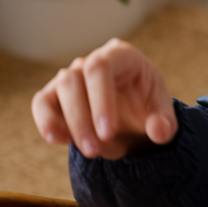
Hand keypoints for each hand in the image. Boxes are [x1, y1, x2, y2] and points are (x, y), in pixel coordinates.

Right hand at [31, 38, 176, 159]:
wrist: (133, 115)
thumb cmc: (147, 107)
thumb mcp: (163, 114)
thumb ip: (165, 123)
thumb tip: (159, 131)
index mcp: (121, 55)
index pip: (101, 67)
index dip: (100, 99)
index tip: (107, 132)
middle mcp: (91, 61)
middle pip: (74, 79)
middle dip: (82, 118)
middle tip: (95, 150)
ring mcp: (71, 76)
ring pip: (58, 90)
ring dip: (69, 123)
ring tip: (88, 151)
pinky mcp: (54, 95)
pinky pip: (42, 103)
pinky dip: (46, 121)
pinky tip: (58, 140)